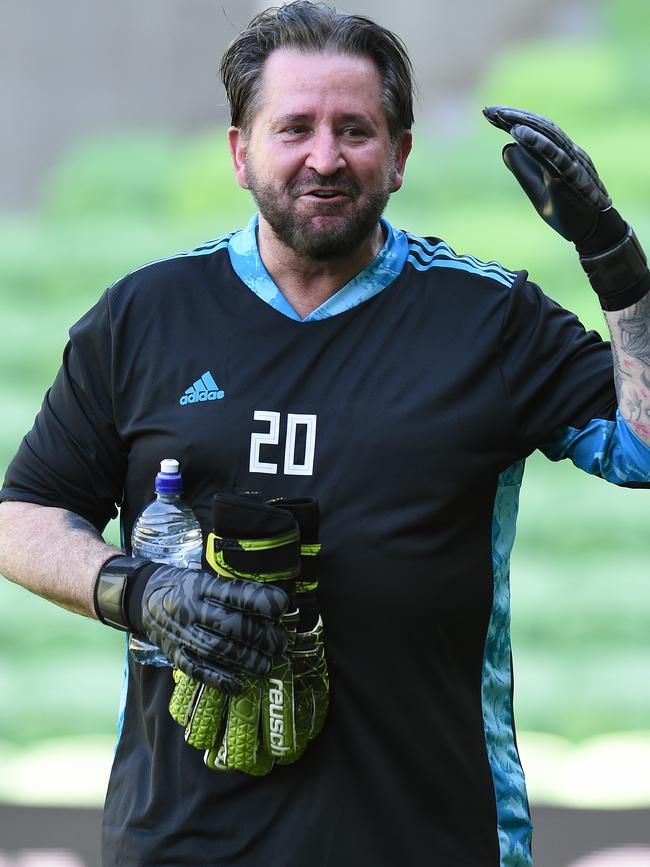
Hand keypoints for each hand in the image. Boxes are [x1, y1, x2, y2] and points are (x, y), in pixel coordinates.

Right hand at [168, 494, 329, 774]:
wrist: (141, 597)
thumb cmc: (183, 585)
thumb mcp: (205, 576)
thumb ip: (233, 590)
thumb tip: (271, 602)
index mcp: (200, 586)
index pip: (233, 594)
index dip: (259, 601)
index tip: (281, 606)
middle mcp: (191, 610)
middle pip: (229, 626)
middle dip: (259, 636)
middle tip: (280, 643)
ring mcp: (181, 634)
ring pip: (217, 650)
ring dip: (246, 660)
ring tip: (266, 664)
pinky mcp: (175, 654)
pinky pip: (197, 669)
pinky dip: (218, 679)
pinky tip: (239, 685)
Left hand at [483, 105, 611, 241]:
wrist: (591, 232)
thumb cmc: (566, 212)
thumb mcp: (537, 193)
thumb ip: (524, 171)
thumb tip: (506, 148)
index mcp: (559, 155)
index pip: (535, 131)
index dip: (513, 120)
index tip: (489, 114)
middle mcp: (567, 153)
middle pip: (540, 127)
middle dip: (513, 116)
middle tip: (488, 110)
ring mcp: (571, 162)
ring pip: (547, 135)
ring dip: (523, 123)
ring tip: (500, 116)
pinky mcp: (571, 176)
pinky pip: (554, 155)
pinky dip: (537, 142)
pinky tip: (518, 133)